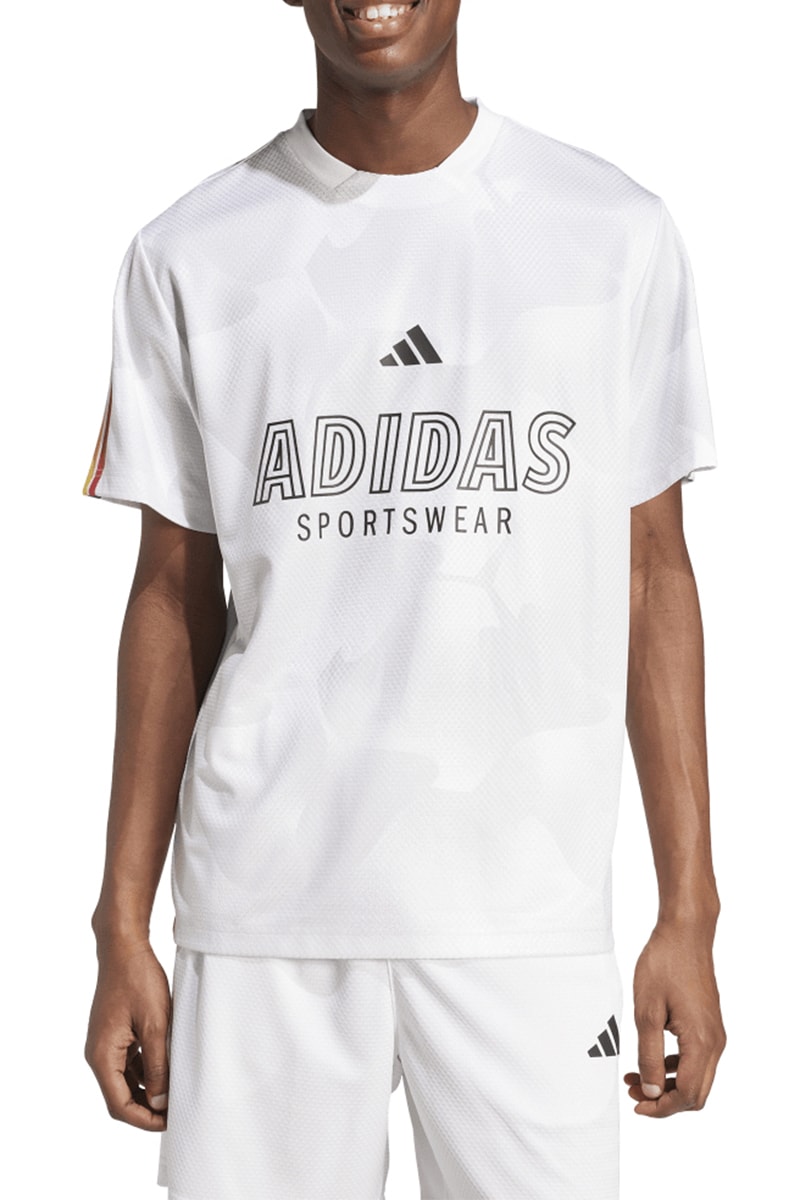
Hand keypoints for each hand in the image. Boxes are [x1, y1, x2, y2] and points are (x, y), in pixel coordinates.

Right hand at [85, 938, 171, 1129]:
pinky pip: (127, 1064)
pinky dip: (144, 1072)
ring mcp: (105, 1044)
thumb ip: (158, 1065)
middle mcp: (98, 1054)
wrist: (124, 948)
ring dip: (146, 1091)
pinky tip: (166, 1070)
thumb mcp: (156, 1025)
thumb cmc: (138, 981)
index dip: (145, 1119)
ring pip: (124, 1082)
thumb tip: (161, 1101)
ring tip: (174, 1093)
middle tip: (176, 1111)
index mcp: (102, 1056)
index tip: (170, 1121)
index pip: (119, 1105)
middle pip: (119, 1097)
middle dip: (146, 1109)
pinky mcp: (113, 1034)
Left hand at [624, 920, 725, 1116]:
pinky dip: (675, 1067)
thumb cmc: (664, 964)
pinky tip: (652, 1058)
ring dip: (668, 1084)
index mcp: (701, 1042)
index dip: (661, 1107)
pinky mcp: (709, 1025)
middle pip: (696, 1093)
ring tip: (635, 1076)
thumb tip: (651, 1092)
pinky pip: (696, 1060)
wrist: (685, 933)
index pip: (686, 1095)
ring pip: (696, 1078)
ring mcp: (714, 1034)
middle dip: (664, 1100)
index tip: (637, 1104)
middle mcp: (715, 1042)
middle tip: (633, 1091)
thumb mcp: (646, 1011)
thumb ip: (648, 1055)